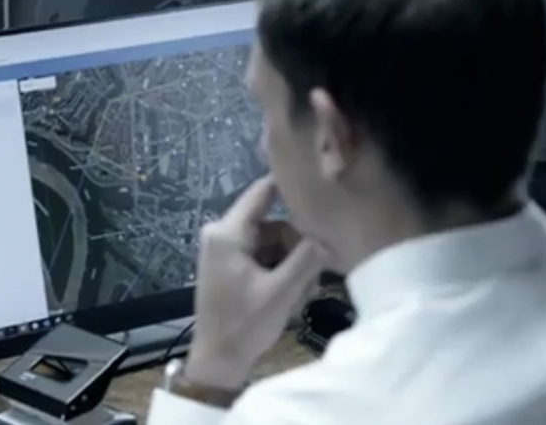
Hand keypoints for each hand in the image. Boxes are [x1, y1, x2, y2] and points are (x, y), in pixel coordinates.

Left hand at [185, 175, 327, 389]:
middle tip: (312, 279)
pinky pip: (263, 258)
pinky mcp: (229, 265)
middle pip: (274, 225)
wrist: (217, 359)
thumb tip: (328, 237)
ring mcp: (224, 250)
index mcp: (227, 233)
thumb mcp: (282, 292)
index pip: (262, 192)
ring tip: (300, 295)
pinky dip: (279, 274)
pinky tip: (289, 297)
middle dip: (297, 250)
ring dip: (291, 266)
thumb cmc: (245, 325)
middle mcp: (222, 234)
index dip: (290, 186)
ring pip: (273, 244)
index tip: (319, 187)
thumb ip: (307, 259)